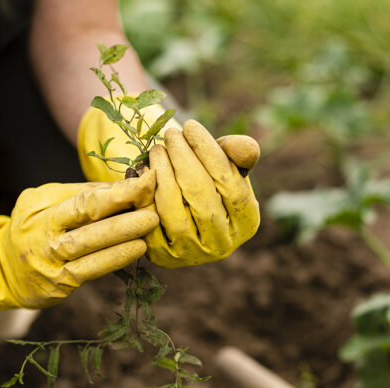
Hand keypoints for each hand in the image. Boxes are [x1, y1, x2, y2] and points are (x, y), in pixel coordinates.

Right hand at [0, 172, 157, 309]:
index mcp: (42, 207)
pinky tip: (136, 249)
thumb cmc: (36, 229)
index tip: (146, 181)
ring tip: (149, 223)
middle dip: (121, 206)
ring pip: (89, 244)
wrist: (4, 269)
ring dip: (123, 234)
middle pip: (85, 216)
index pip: (83, 196)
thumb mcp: (48, 204)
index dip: (117, 189)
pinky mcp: (58, 283)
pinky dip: (115, 258)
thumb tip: (125, 186)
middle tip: (152, 202)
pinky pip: (90, 269)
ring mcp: (50, 259)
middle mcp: (43, 231)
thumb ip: (81, 195)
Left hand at [77, 103, 259, 267]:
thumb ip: (240, 153)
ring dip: (162, 174)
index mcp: (247, 222)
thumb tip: (246, 149)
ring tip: (157, 150)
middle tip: (170, 134)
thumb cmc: (208, 180)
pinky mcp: (164, 257)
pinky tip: (144, 173)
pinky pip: (150, 223)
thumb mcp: (227, 164)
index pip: (231, 184)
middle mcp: (223, 244)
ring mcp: (192, 254)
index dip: (209, 152)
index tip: (190, 126)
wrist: (181, 209)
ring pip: (174, 212)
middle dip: (182, 158)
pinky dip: (145, 196)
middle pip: (201, 196)